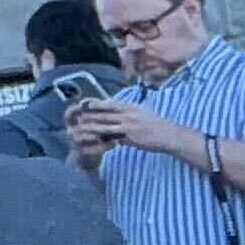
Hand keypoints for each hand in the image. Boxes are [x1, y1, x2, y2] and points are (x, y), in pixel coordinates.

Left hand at [68, 99, 196, 164]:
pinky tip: (91, 140)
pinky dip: (100, 138)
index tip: (82, 104)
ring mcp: (128, 125)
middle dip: (88, 115)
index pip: (109, 104)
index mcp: (130, 106)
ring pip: (104, 124)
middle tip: (74, 116)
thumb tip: (117, 109)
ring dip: (90, 127)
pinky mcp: (129, 137)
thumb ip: (128, 111)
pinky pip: (112, 137)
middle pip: (103, 113)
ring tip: (77, 128)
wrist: (170, 135)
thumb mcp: (142, 112)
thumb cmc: (156, 125)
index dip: (95, 104)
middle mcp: (128, 113)